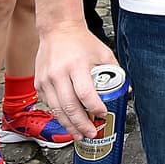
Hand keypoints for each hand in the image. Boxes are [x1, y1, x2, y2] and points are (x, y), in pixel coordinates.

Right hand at [34, 22, 115, 139]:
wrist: (57, 29)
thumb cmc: (81, 41)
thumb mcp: (103, 53)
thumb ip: (115, 71)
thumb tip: (125, 90)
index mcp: (77, 65)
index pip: (85, 93)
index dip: (95, 107)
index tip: (102, 114)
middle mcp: (59, 73)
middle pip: (69, 106)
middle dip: (81, 124)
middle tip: (90, 133)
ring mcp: (46, 79)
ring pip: (57, 109)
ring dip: (68, 125)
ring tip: (78, 134)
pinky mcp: (39, 83)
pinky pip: (49, 104)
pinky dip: (59, 115)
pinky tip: (67, 121)